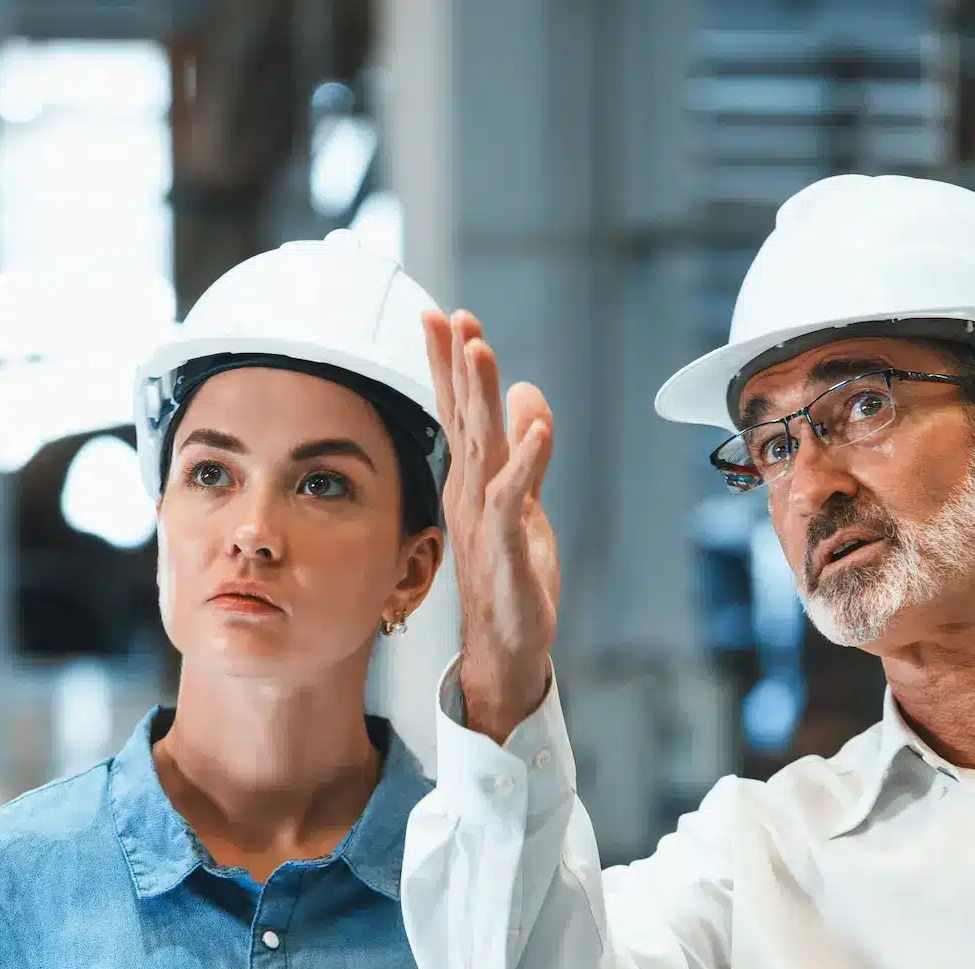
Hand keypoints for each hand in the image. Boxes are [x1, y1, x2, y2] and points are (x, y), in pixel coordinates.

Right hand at [422, 308, 558, 742]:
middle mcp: (471, 494)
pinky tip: (534, 429)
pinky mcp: (506, 548)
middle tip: (452, 318)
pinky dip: (525, 463)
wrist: (507, 645)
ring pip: (482, 449)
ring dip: (481, 399)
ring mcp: (485, 520)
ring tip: (483, 351)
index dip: (448, 366)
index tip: (440, 318)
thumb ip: (528, 450)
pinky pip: (512, 499)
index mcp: (473, 481)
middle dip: (457, 367)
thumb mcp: (525, 503)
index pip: (457, 414)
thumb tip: (528, 395)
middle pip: (463, 420)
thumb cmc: (512, 576)